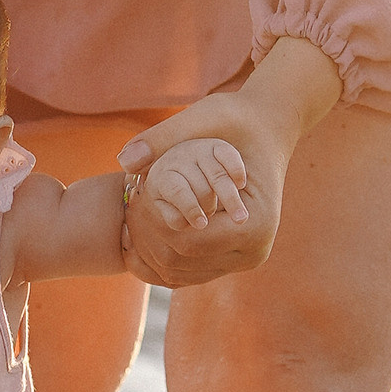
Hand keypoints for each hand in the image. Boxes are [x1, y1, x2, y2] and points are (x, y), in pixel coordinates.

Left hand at [117, 46, 337, 287]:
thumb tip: (124, 160)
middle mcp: (255, 249)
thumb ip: (163, 138)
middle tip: (126, 207)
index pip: (187, 242)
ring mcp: (247, 258)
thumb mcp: (201, 118)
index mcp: (255, 223)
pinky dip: (162, 256)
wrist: (266, 130)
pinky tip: (146, 227)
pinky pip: (188, 272)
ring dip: (152, 249)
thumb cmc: (235, 120)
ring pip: (181, 273)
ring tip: (133, 216)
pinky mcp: (235, 260)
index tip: (132, 197)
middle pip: (181, 262)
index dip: (153, 224)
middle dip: (149, 238)